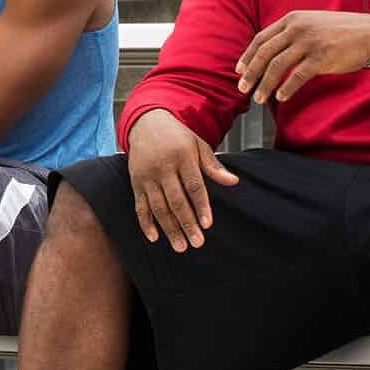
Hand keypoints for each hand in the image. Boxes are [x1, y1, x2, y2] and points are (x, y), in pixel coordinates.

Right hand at [126, 109, 238, 253]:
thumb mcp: (198, 145)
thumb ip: (213, 165)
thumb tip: (233, 181)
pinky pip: (140, 206)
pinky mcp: (136, 182)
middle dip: (187, 223)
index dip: (201, 206)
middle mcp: (163, 167)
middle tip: (197, 242)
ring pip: (158, 207)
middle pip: (176, 200)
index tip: (207, 224)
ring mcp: (147, 175)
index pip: (193, 185)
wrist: (146, 123)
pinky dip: (145, 223)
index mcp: (182, 156)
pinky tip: (154, 237)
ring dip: (169, 228)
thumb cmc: (177, 136)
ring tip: (180, 246)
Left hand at [236, 11, 369, 105]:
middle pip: (265, 53)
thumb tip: (269, 51)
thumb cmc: (339, 32)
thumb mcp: (311, 23)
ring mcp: (309, 43)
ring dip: (265, 85)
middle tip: (242, 88)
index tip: (239, 70)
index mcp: (292, 19)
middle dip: (251, 73)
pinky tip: (281, 97)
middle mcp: (298, 29)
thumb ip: (291, 33)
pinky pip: (297, 76)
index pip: (261, 39)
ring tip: (258, 98)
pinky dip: (286, 89)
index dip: (248, 56)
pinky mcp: (322, 58)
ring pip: (277, 66)